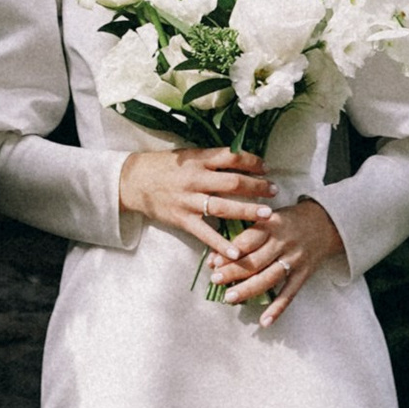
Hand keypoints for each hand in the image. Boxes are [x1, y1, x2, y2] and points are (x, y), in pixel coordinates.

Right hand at [116, 140, 275, 259]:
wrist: (134, 181)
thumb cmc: (163, 166)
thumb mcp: (186, 155)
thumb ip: (210, 159)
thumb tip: (239, 159)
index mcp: (198, 159)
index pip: (231, 157)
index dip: (252, 161)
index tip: (266, 167)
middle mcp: (196, 178)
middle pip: (233, 182)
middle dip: (257, 187)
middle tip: (274, 191)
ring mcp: (189, 200)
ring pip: (224, 206)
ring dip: (248, 211)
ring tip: (268, 216)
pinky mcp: (182, 219)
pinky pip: (205, 233)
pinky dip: (221, 243)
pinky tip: (236, 252)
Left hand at [214, 191, 344, 326]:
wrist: (326, 222)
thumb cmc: (289, 219)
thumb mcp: (269, 216)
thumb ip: (248, 232)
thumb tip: (220, 251)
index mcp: (272, 224)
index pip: (248, 240)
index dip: (230, 252)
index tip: (213, 262)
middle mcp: (283, 242)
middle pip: (256, 260)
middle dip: (234, 271)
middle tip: (215, 280)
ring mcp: (294, 260)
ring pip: (269, 278)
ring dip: (248, 289)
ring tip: (229, 298)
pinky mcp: (304, 274)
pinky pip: (289, 294)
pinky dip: (277, 309)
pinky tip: (264, 322)